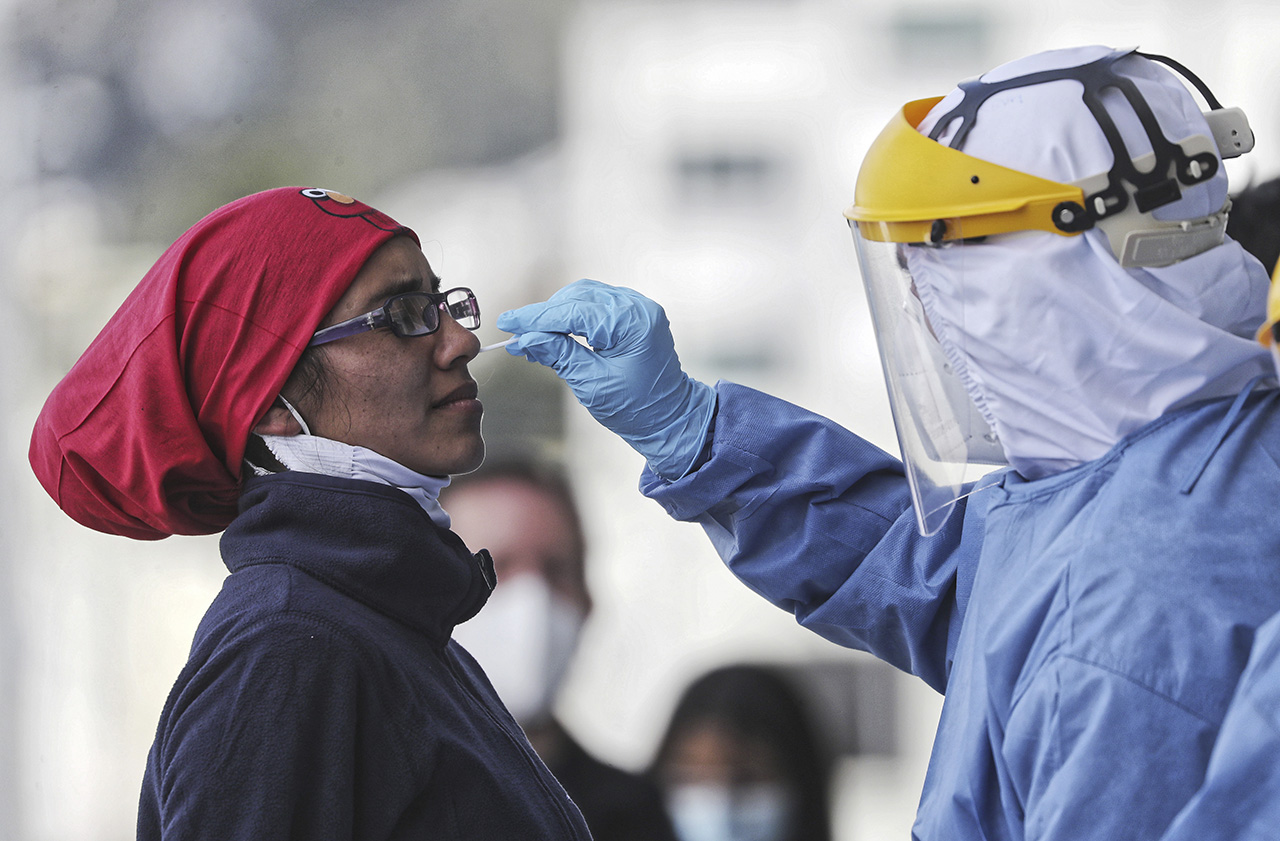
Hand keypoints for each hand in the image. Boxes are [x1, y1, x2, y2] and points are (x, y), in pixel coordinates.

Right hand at [496, 279, 715, 479]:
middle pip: (577, 297)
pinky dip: (573, 316)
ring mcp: (638, 308)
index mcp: (633, 323)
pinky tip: (555, 333)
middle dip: (545, 316)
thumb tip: (524, 339)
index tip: (507, 322)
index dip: (536, 318)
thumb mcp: (592, 383)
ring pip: (584, 297)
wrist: (669, 418)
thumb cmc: (637, 407)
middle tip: (517, 335)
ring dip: (557, 314)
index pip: (573, 311)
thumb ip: (558, 355)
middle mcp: (638, 308)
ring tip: (533, 337)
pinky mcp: (633, 315)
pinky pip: (596, 305)